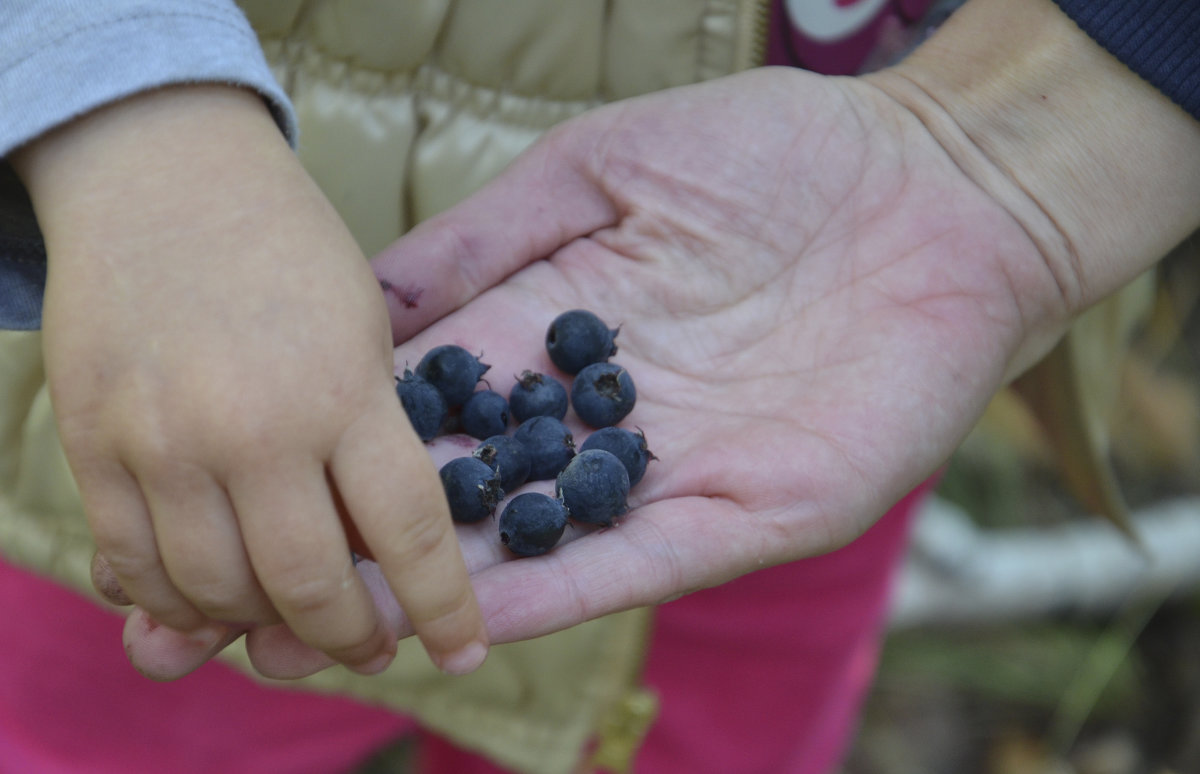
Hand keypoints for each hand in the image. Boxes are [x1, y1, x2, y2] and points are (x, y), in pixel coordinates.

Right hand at [13, 86, 487, 675]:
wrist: (161, 176)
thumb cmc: (286, 252)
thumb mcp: (364, 331)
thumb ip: (369, 438)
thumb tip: (370, 550)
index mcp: (343, 391)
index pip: (408, 532)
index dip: (443, 609)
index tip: (464, 654)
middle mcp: (254, 428)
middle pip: (309, 585)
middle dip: (351, 637)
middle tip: (370, 647)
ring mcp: (164, 442)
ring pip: (216, 592)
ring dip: (262, 624)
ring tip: (292, 618)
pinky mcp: (94, 445)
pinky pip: (132, 564)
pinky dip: (175, 600)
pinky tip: (209, 596)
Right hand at [198, 65, 1058, 677]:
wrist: (935, 190)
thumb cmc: (774, 152)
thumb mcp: (604, 166)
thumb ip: (488, 235)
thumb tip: (367, 292)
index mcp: (556, 329)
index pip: (436, 402)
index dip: (354, 447)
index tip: (263, 488)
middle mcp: (598, 413)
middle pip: (472, 493)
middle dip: (375, 547)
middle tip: (267, 602)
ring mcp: (669, 469)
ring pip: (539, 547)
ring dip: (442, 594)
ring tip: (337, 636)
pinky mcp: (746, 511)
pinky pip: (635, 562)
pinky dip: (555, 594)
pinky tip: (470, 621)